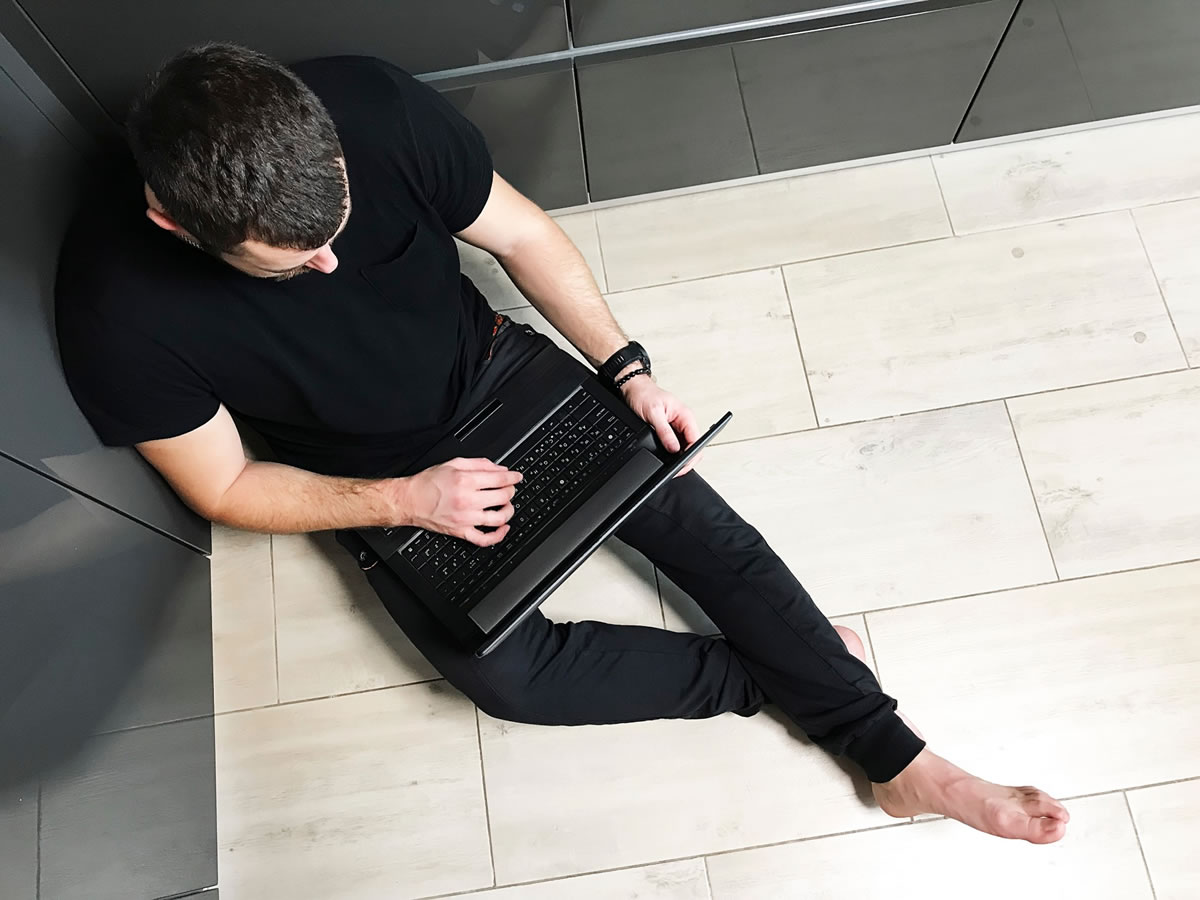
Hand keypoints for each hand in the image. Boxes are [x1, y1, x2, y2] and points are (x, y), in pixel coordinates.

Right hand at [396, 458, 522, 545]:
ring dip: (508, 511)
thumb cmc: (428, 483)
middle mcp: (468, 500)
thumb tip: (499, 468)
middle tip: (509, 488)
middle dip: (510, 491)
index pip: (500, 479)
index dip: (513, 477)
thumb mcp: (453, 463)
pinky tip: (503, 528)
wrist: (410, 500)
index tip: (517, 477)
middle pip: (503, 497)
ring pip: (499, 518)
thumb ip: (479, 464)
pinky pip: (484, 539)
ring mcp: (466, 518)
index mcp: (466, 481)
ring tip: (506, 506)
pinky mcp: (461, 532)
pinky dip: (498, 535)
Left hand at [620, 375, 702, 476]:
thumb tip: (674, 448)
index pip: (696, 440)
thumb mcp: (654, 414)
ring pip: (685, 447)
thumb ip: (665, 432)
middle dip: (687, 460)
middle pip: (693, 446)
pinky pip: (677, 444)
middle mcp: (684, 421)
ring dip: (680, 457)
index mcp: (685, 415)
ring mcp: (678, 426)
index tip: (683, 465)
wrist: (634, 389)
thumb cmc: (644, 395)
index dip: (691, 455)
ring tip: (672, 467)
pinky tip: (669, 459)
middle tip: (676, 471)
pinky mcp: (670, 430)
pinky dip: (674, 454)